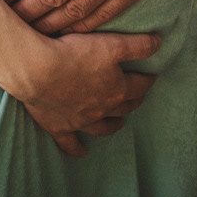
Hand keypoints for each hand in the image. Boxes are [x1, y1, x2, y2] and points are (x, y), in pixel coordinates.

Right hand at [7, 29, 160, 156]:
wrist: (37, 71)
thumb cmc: (74, 54)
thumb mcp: (112, 44)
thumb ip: (138, 45)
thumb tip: (160, 44)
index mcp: (117, 90)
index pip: (140, 85)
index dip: (147, 79)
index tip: (151, 75)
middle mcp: (102, 109)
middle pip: (123, 107)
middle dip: (133, 101)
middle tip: (137, 96)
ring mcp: (81, 121)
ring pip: (102, 128)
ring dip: (113, 126)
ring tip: (119, 124)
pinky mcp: (59, 127)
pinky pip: (70, 143)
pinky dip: (76, 149)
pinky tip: (82, 153)